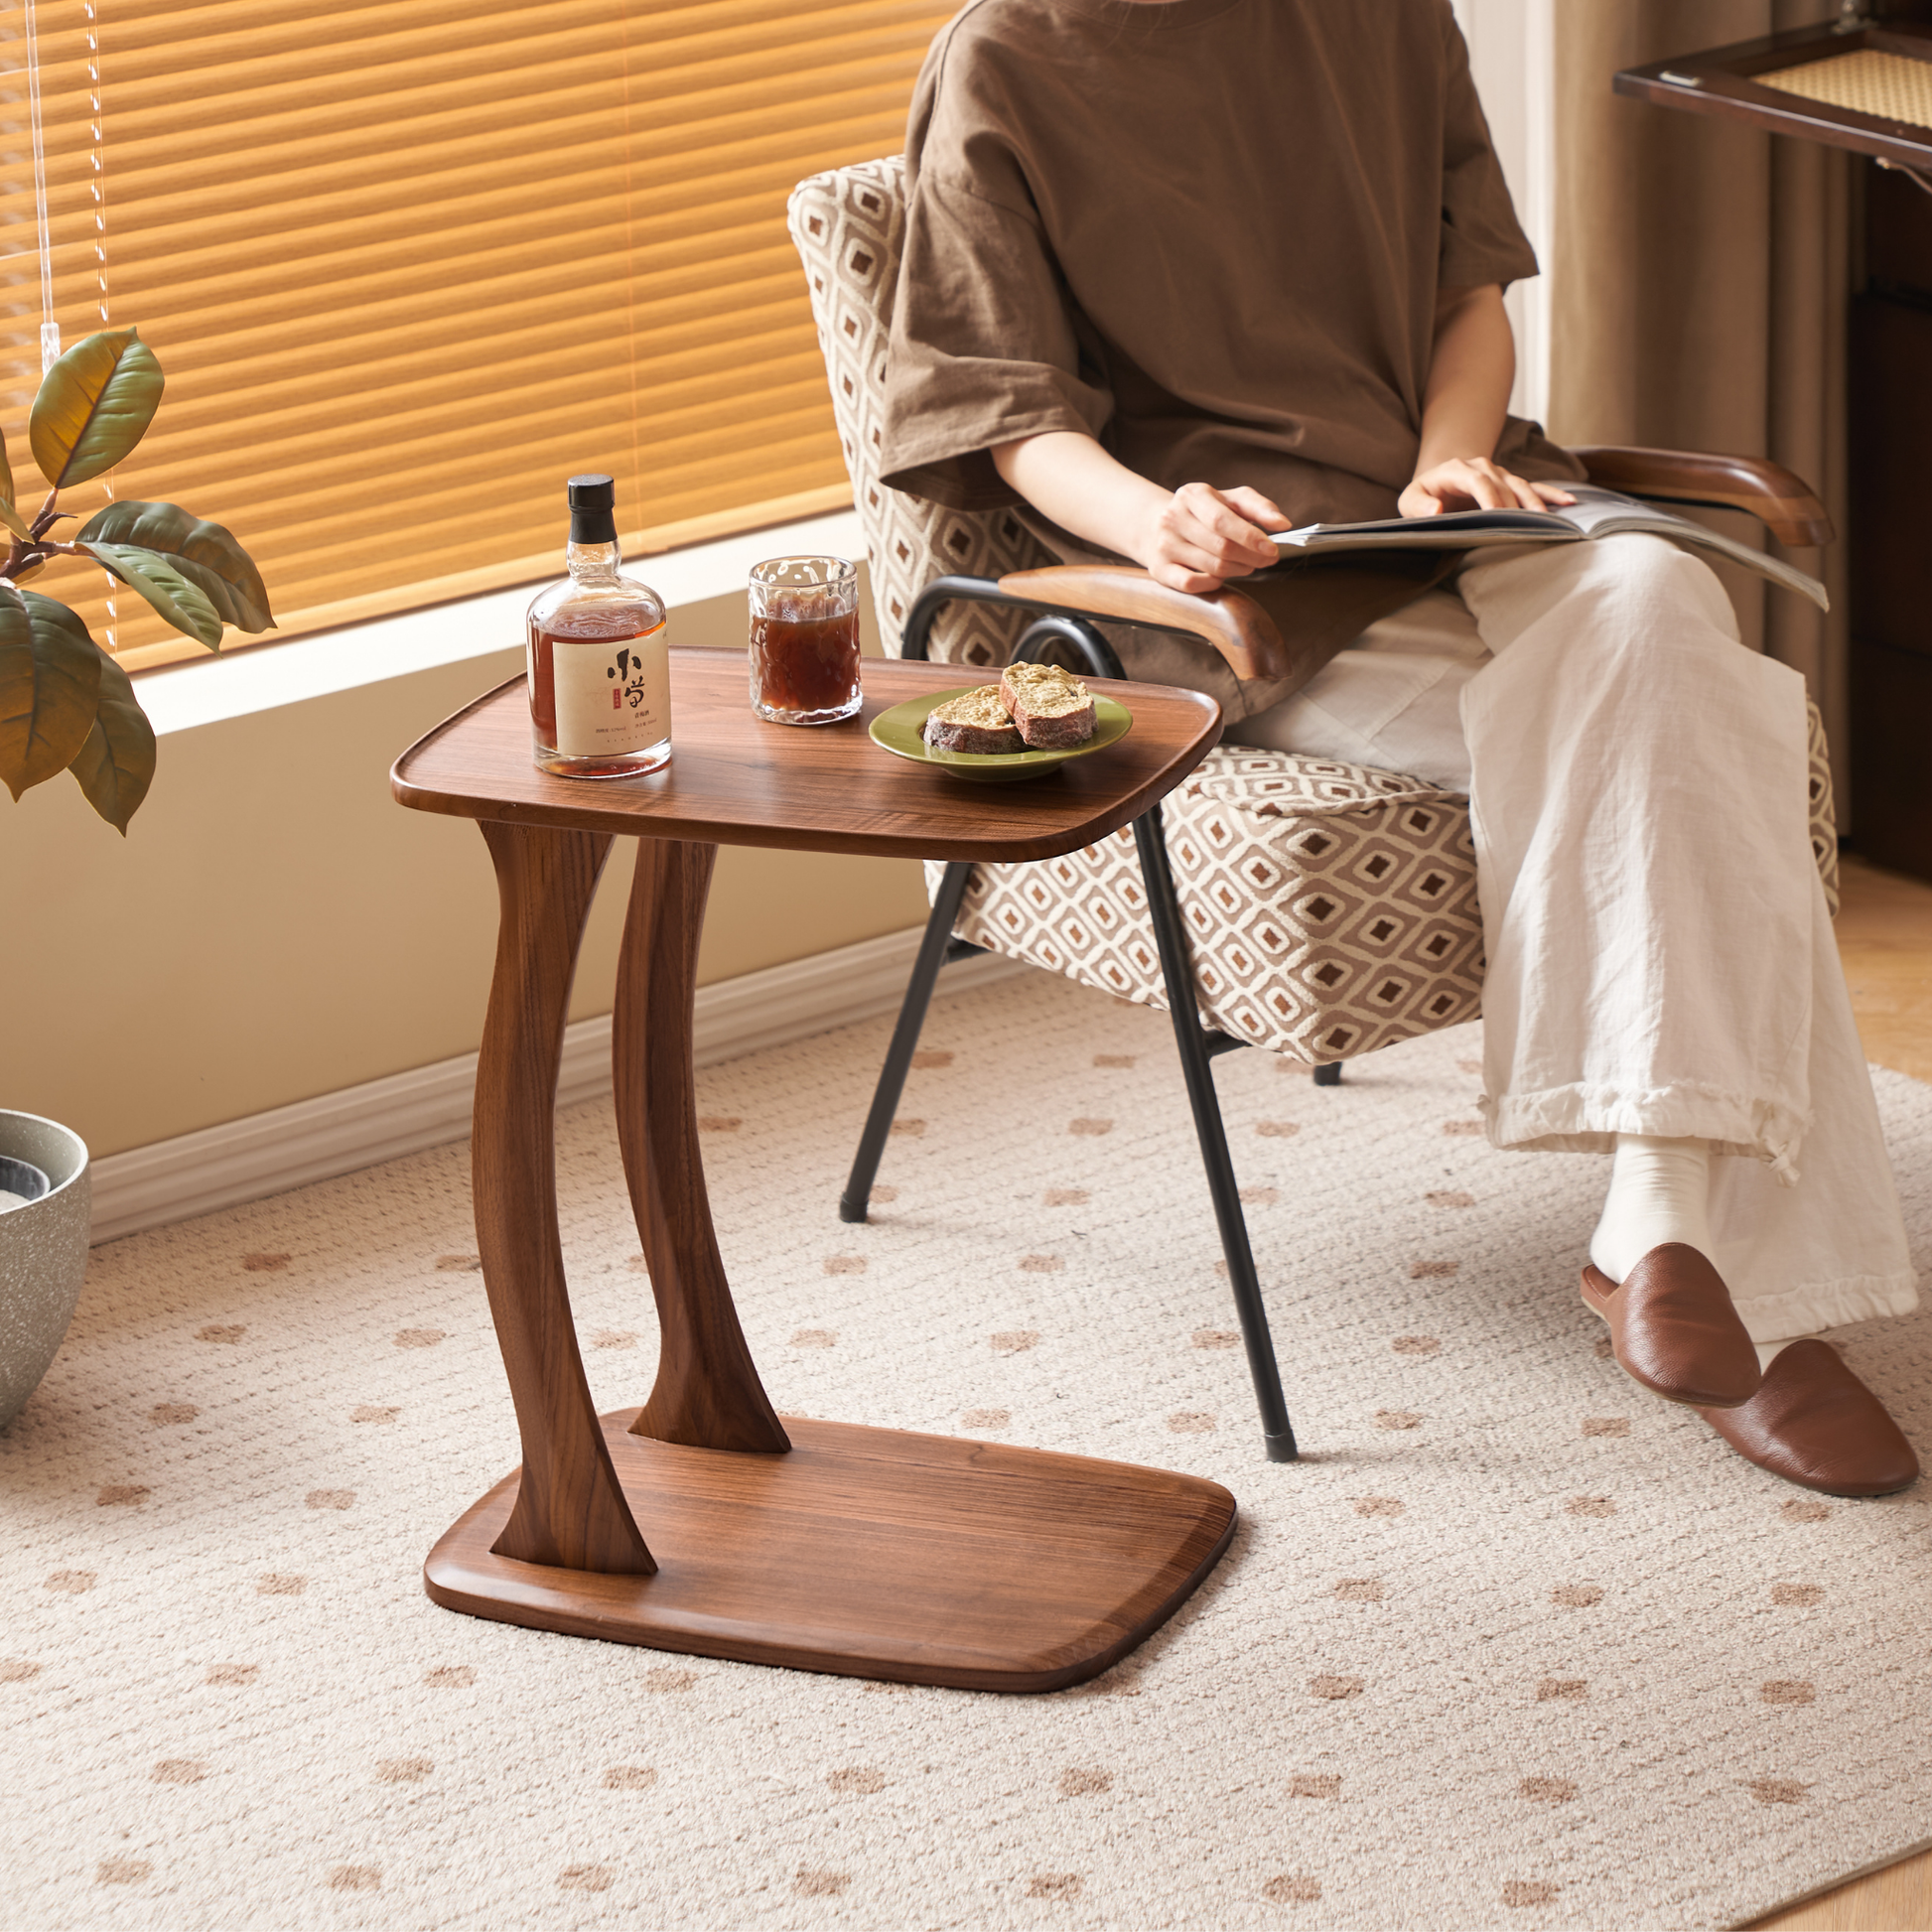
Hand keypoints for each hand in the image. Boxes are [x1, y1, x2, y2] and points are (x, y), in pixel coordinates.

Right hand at [1131, 482, 1290, 592]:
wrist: (1157, 525)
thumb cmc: (1204, 513)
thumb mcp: (1230, 501)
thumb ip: (1259, 507)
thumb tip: (1283, 523)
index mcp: (1193, 495)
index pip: (1222, 520)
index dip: (1250, 537)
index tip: (1272, 549)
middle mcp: (1173, 518)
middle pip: (1221, 547)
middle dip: (1251, 557)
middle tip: (1266, 560)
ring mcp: (1164, 545)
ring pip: (1211, 567)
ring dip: (1238, 570)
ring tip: (1247, 565)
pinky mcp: (1160, 569)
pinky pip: (1192, 584)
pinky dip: (1214, 583)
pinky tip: (1221, 575)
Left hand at [1399, 458, 1574, 518]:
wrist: (1437, 483)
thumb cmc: (1423, 497)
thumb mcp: (1409, 501)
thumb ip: (1418, 506)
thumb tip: (1436, 510)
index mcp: (1457, 470)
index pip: (1478, 481)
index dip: (1489, 497)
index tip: (1496, 516)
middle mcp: (1483, 467)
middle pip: (1503, 486)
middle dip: (1513, 508)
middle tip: (1525, 529)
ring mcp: (1500, 474)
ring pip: (1522, 486)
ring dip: (1536, 503)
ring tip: (1549, 519)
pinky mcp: (1511, 484)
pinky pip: (1534, 487)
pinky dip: (1551, 494)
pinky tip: (1570, 501)